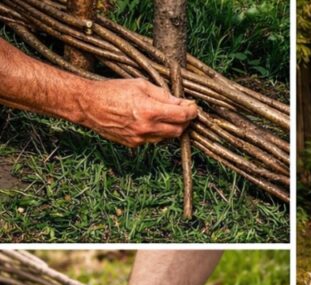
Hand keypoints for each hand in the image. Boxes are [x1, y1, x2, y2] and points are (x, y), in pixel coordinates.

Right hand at [76, 78, 198, 146]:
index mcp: (150, 111)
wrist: (87, 105)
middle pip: (178, 130)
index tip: (193, 107)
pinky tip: (151, 121)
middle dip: (184, 121)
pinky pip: (153, 140)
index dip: (192, 111)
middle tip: (183, 111)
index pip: (182, 116)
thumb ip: (163, 95)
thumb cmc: (112, 90)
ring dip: (171, 127)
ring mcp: (140, 138)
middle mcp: (146, 128)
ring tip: (166, 115)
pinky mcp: (133, 144)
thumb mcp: (140, 85)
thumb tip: (181, 102)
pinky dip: (157, 132)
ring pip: (167, 137)